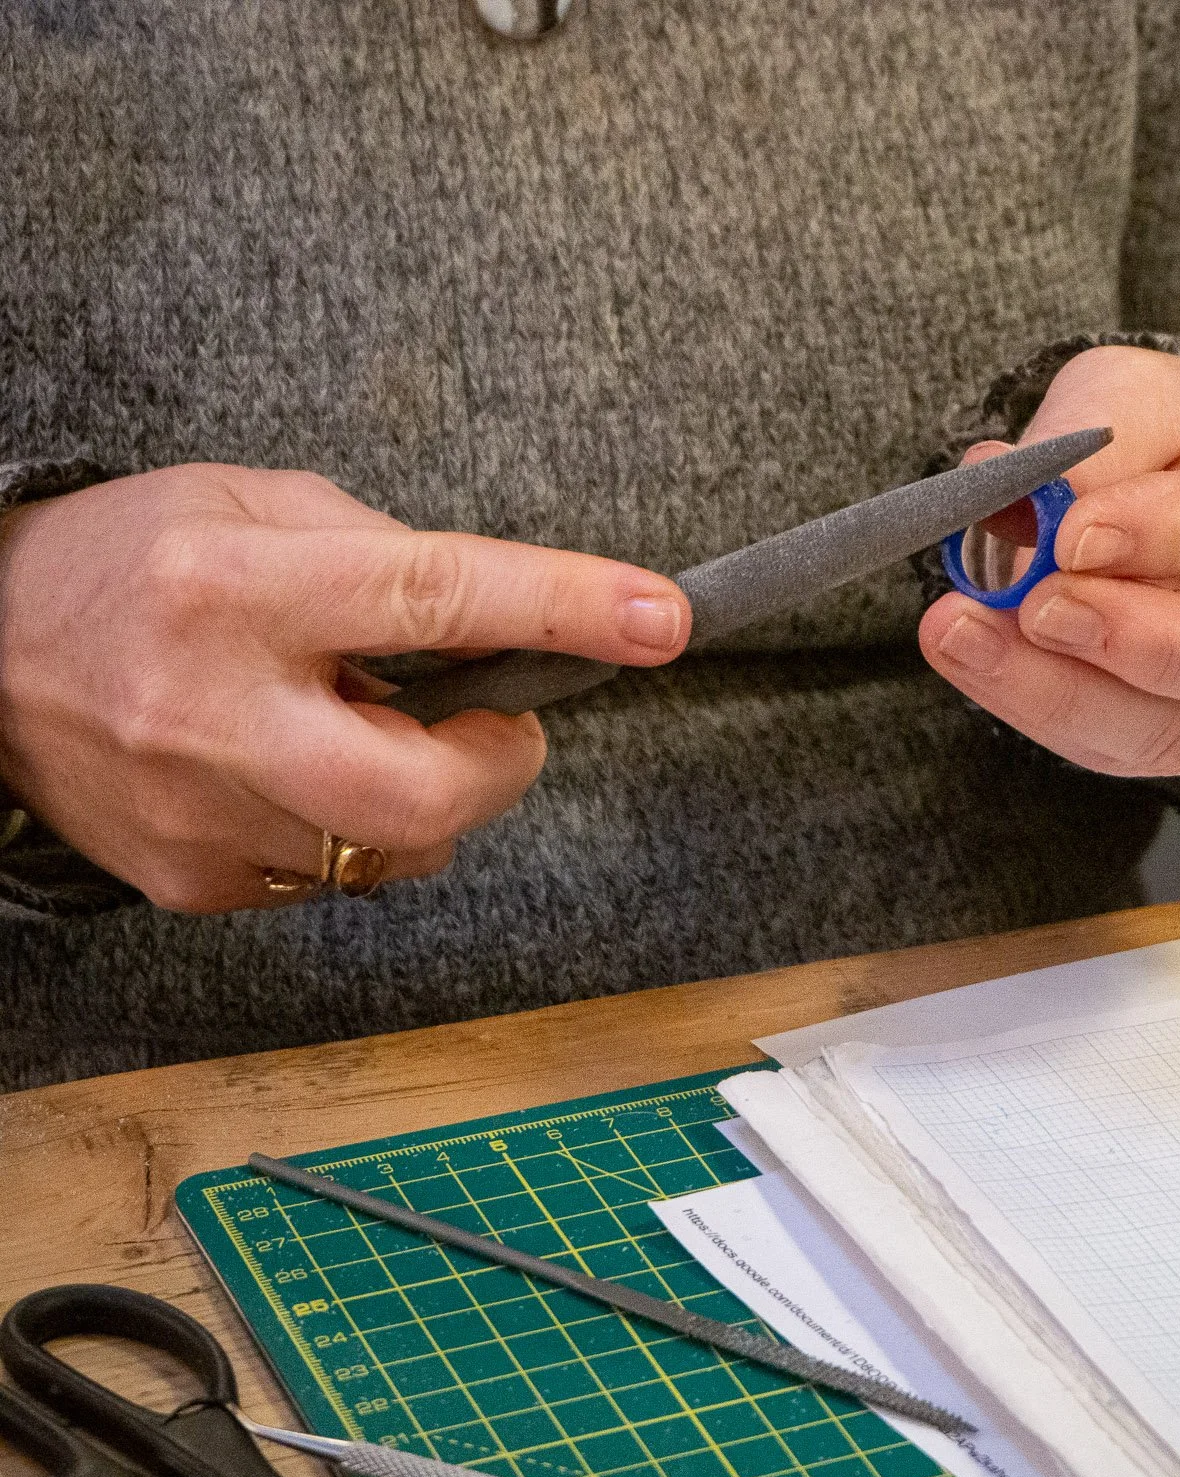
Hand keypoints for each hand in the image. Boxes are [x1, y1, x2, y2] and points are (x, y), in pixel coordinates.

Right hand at [0, 465, 687, 911]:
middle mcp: (215, 709)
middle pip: (426, 792)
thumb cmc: (130, 563)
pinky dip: (353, 824)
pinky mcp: (190, 878)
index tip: (659, 618)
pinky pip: (338, 874)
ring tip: (349, 725)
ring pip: (396, 846)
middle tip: (498, 724)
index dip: (564, 608)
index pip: (436, 596)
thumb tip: (517, 615)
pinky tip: (296, 770)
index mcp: (238, 584)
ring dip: (420, 791)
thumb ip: (389, 555)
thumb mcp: (255, 505)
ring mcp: (199, 812)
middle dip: (502, 767)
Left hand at [919, 346, 1179, 775]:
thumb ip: (1093, 442)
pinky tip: (977, 658)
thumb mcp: (1150, 396)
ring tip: (966, 632)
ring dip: (1065, 691)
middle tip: (1034, 605)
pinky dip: (1042, 708)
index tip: (1073, 531)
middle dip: (1143, 643)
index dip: (1178, 535)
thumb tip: (1008, 498)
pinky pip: (1129, 752)